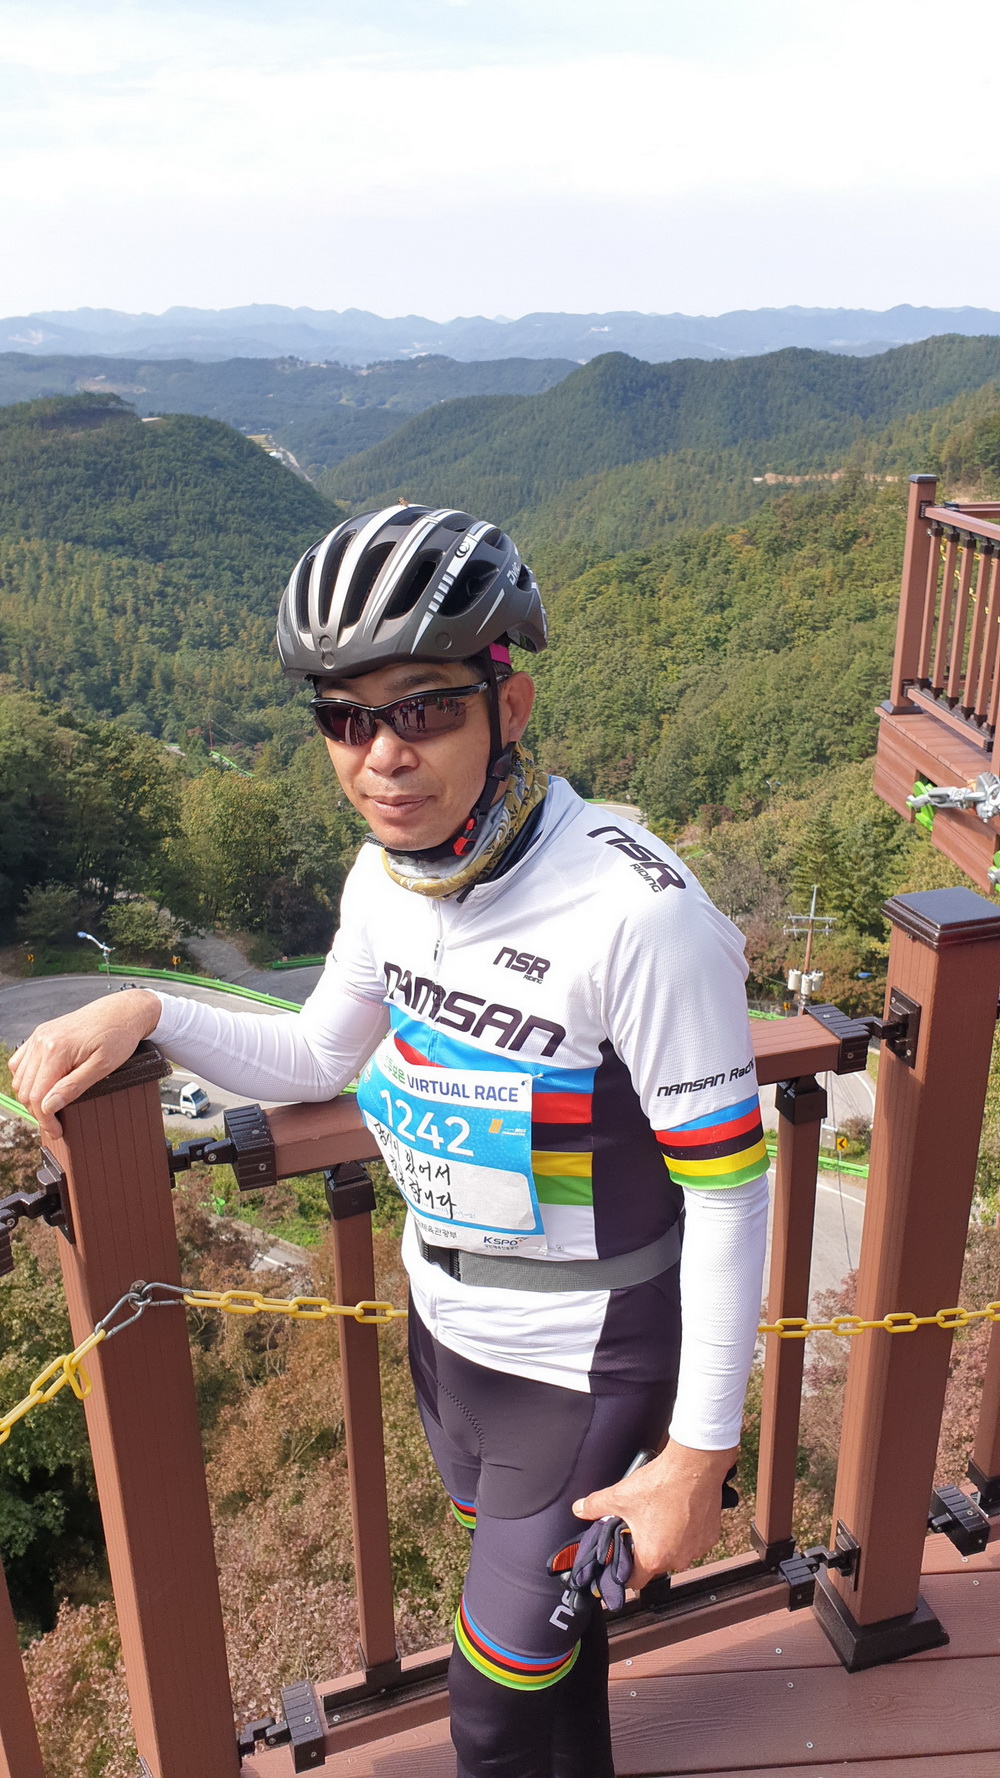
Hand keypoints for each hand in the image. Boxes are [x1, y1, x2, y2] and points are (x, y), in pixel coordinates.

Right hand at [9, 991, 162, 1142]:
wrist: (122, 1011)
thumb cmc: (117, 1037)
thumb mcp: (102, 1067)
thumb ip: (73, 1087)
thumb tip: (48, 1107)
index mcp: (56, 1050)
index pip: (37, 1096)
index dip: (45, 1119)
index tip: (57, 1130)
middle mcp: (41, 1041)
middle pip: (25, 1089)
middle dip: (38, 1111)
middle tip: (56, 1124)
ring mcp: (38, 1036)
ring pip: (19, 1078)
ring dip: (31, 1096)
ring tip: (51, 1107)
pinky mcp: (41, 1034)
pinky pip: (20, 1062)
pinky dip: (26, 1078)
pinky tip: (42, 1085)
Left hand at [572, 1440, 737, 1588]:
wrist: (694, 1466)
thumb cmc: (660, 1484)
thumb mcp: (620, 1495)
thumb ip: (595, 1506)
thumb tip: (579, 1509)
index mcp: (652, 1557)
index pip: (634, 1581)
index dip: (623, 1571)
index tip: (620, 1560)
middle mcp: (677, 1560)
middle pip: (655, 1564)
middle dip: (645, 1549)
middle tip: (639, 1527)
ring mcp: (696, 1550)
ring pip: (675, 1552)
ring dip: (667, 1541)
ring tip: (659, 1516)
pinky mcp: (710, 1537)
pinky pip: (693, 1541)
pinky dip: (686, 1532)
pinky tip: (678, 1512)